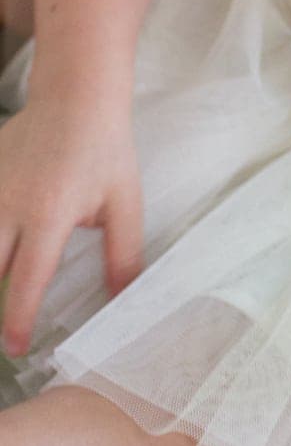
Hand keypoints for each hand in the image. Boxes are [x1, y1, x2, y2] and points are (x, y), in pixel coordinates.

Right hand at [0, 95, 142, 356]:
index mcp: (49, 215)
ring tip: (5, 285)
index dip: (19, 319)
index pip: (28, 280)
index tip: (16, 348)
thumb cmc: (105, 151)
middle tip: (2, 330)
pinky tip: (3, 244)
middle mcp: (10, 205)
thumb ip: (122, 253)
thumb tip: (121, 298)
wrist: (76, 97)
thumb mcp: (124, 203)